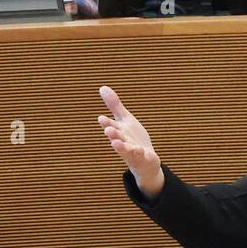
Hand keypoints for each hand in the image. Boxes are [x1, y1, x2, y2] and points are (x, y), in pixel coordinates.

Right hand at [98, 85, 163, 200]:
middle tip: (108, 131)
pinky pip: (143, 156)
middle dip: (113, 135)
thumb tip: (102, 87)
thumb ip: (114, 105)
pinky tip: (141, 149)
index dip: (107, 123)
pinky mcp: (145, 158)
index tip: (101, 118)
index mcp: (119, 132)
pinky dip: (141, 153)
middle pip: (118, 138)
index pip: (112, 126)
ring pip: (127, 149)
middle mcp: (124, 142)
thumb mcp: (125, 120)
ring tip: (116, 143)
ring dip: (123, 146)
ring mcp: (134, 152)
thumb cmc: (132, 138)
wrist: (145, 160)